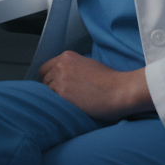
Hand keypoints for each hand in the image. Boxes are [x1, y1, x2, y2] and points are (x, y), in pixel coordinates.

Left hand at [38, 51, 153, 121]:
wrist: (120, 90)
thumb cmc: (109, 80)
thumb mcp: (88, 64)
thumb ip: (72, 68)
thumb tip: (61, 77)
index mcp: (66, 57)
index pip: (45, 69)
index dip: (49, 79)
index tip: (53, 87)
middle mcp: (60, 65)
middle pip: (44, 80)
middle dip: (51, 89)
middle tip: (63, 98)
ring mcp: (60, 79)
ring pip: (47, 92)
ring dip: (55, 98)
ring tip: (69, 104)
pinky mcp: (63, 93)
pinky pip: (52, 101)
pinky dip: (58, 105)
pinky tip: (69, 108)